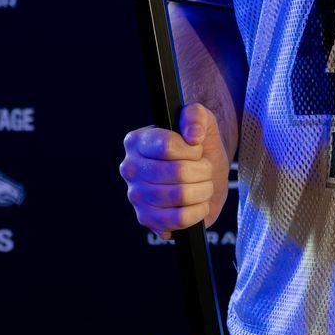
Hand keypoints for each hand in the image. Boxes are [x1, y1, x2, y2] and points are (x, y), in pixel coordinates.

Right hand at [118, 103, 230, 237]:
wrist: (204, 172)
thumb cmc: (198, 146)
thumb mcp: (201, 120)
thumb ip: (196, 115)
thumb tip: (193, 135)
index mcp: (136, 141)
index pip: (168, 146)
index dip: (192, 149)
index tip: (197, 148)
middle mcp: (130, 169)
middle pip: (178, 172)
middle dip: (202, 170)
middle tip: (204, 168)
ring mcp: (136, 197)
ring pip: (180, 195)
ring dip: (203, 190)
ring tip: (203, 184)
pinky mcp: (147, 219)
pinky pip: (179, 219)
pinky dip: (198, 211)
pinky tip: (199, 203)